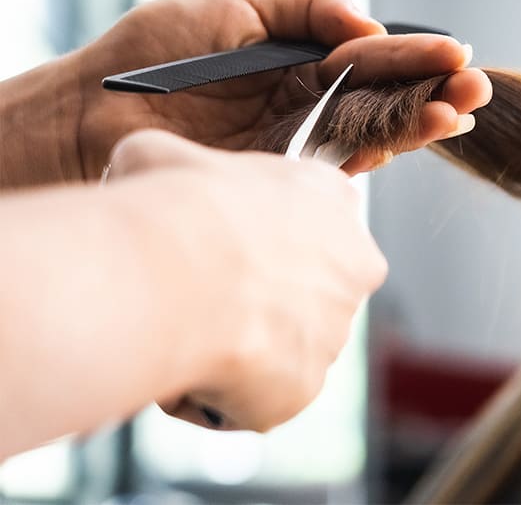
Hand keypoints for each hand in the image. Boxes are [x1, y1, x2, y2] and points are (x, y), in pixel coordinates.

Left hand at [74, 0, 490, 179]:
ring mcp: (294, 141)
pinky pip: (335, 164)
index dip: (414, 53)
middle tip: (477, 90)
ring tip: (458, 113)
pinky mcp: (277, 176)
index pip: (371, 55)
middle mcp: (306, 101)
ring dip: (417, 124)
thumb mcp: (236, 1)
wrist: (95, 109)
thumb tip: (366, 24)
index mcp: (300, 57)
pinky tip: (410, 138)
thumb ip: (305, 4)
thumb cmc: (156, 49)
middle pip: (382, 97)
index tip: (458, 52)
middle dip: (432, 92)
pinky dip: (375, 151)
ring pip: (369, 132)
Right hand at [106, 128, 386, 431]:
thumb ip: (177, 164)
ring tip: (188, 326)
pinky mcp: (306, 388)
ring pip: (280, 343)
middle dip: (258, 293)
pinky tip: (188, 364)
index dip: (261, 231)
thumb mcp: (163, 154)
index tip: (223, 238)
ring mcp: (334, 330)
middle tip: (202, 289)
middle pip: (302, 286)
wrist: (174, 271)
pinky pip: (257, 396)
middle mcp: (353, 264)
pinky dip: (222, 390)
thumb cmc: (175, 203)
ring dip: (239, 342)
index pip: (310, 217)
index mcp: (332, 197)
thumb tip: (136, 168)